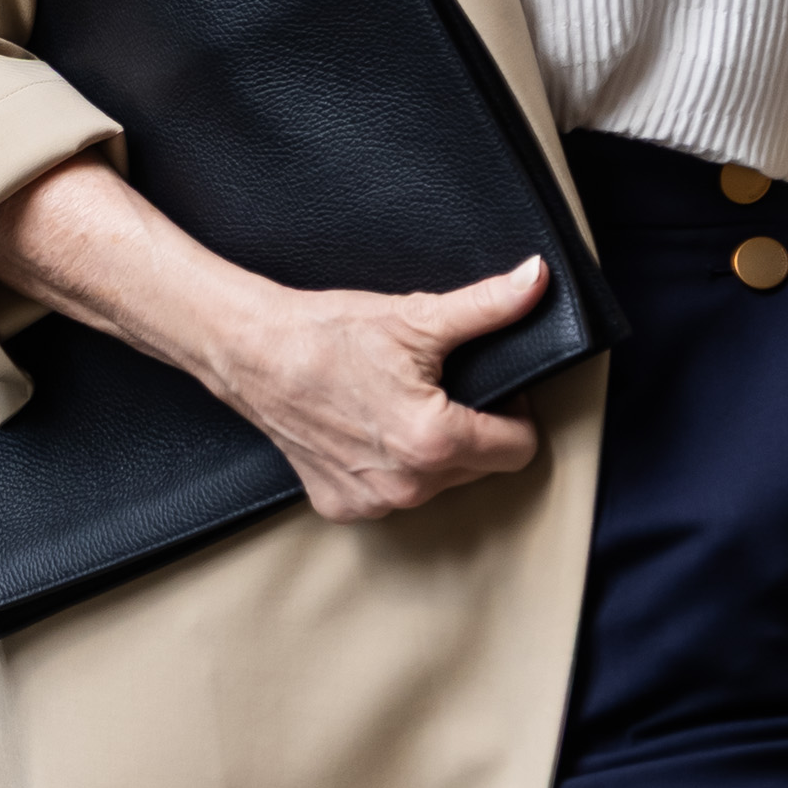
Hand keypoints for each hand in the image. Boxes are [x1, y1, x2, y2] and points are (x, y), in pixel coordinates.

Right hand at [209, 261, 544, 521]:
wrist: (252, 351)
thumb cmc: (327, 333)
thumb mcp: (416, 316)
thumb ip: (488, 305)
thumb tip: (535, 281)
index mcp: (434, 442)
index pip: (520, 449)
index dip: (516, 412)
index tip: (496, 388)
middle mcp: (406, 486)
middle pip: (481, 467)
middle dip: (476, 429)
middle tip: (446, 388)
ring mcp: (372, 503)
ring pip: (439, 484)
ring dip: (436, 452)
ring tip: (408, 404)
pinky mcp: (341, 506)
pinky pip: (392, 494)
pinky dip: (393, 467)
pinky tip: (373, 429)